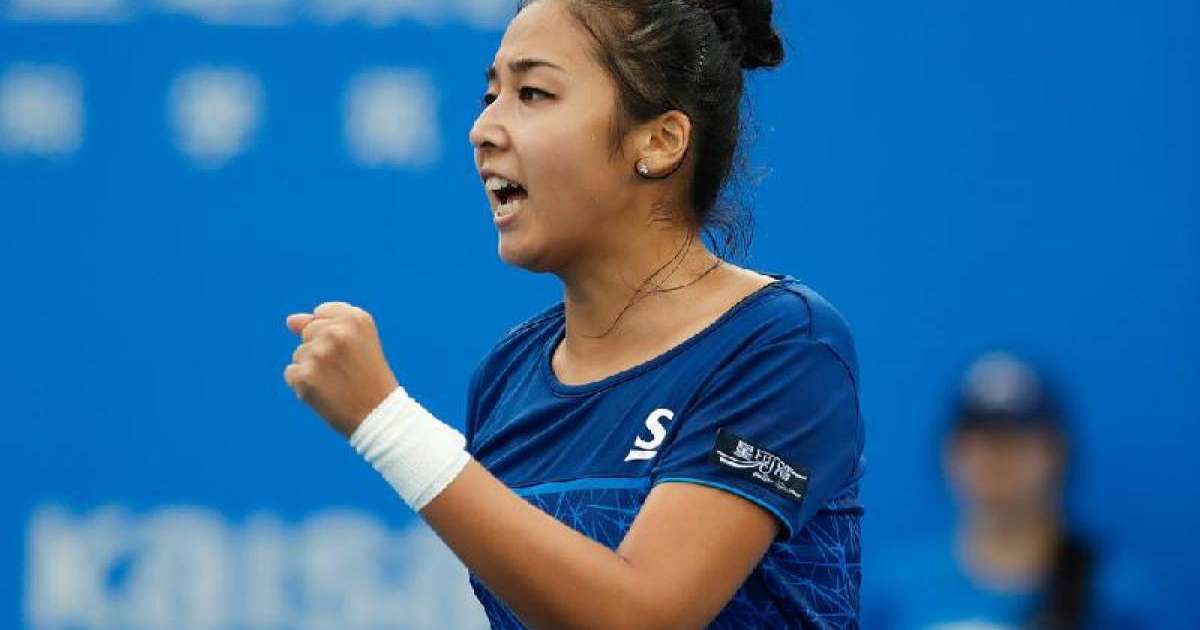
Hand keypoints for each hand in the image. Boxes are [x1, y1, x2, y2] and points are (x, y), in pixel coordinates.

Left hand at [284, 301, 399, 437]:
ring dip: (313, 369)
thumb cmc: (369, 376)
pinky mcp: (304, 377)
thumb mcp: (357, 341)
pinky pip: (291, 373)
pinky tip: (325, 393)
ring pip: (299, 354)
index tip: (351, 351)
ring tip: (338, 383)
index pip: (321, 313)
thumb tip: (290, 321)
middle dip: (321, 350)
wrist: (379, 415)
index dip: (334, 335)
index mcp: (355, 319)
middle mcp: (337, 332)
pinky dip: (304, 385)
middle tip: (346, 369)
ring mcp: (318, 354)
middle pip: (308, 332)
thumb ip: (323, 323)